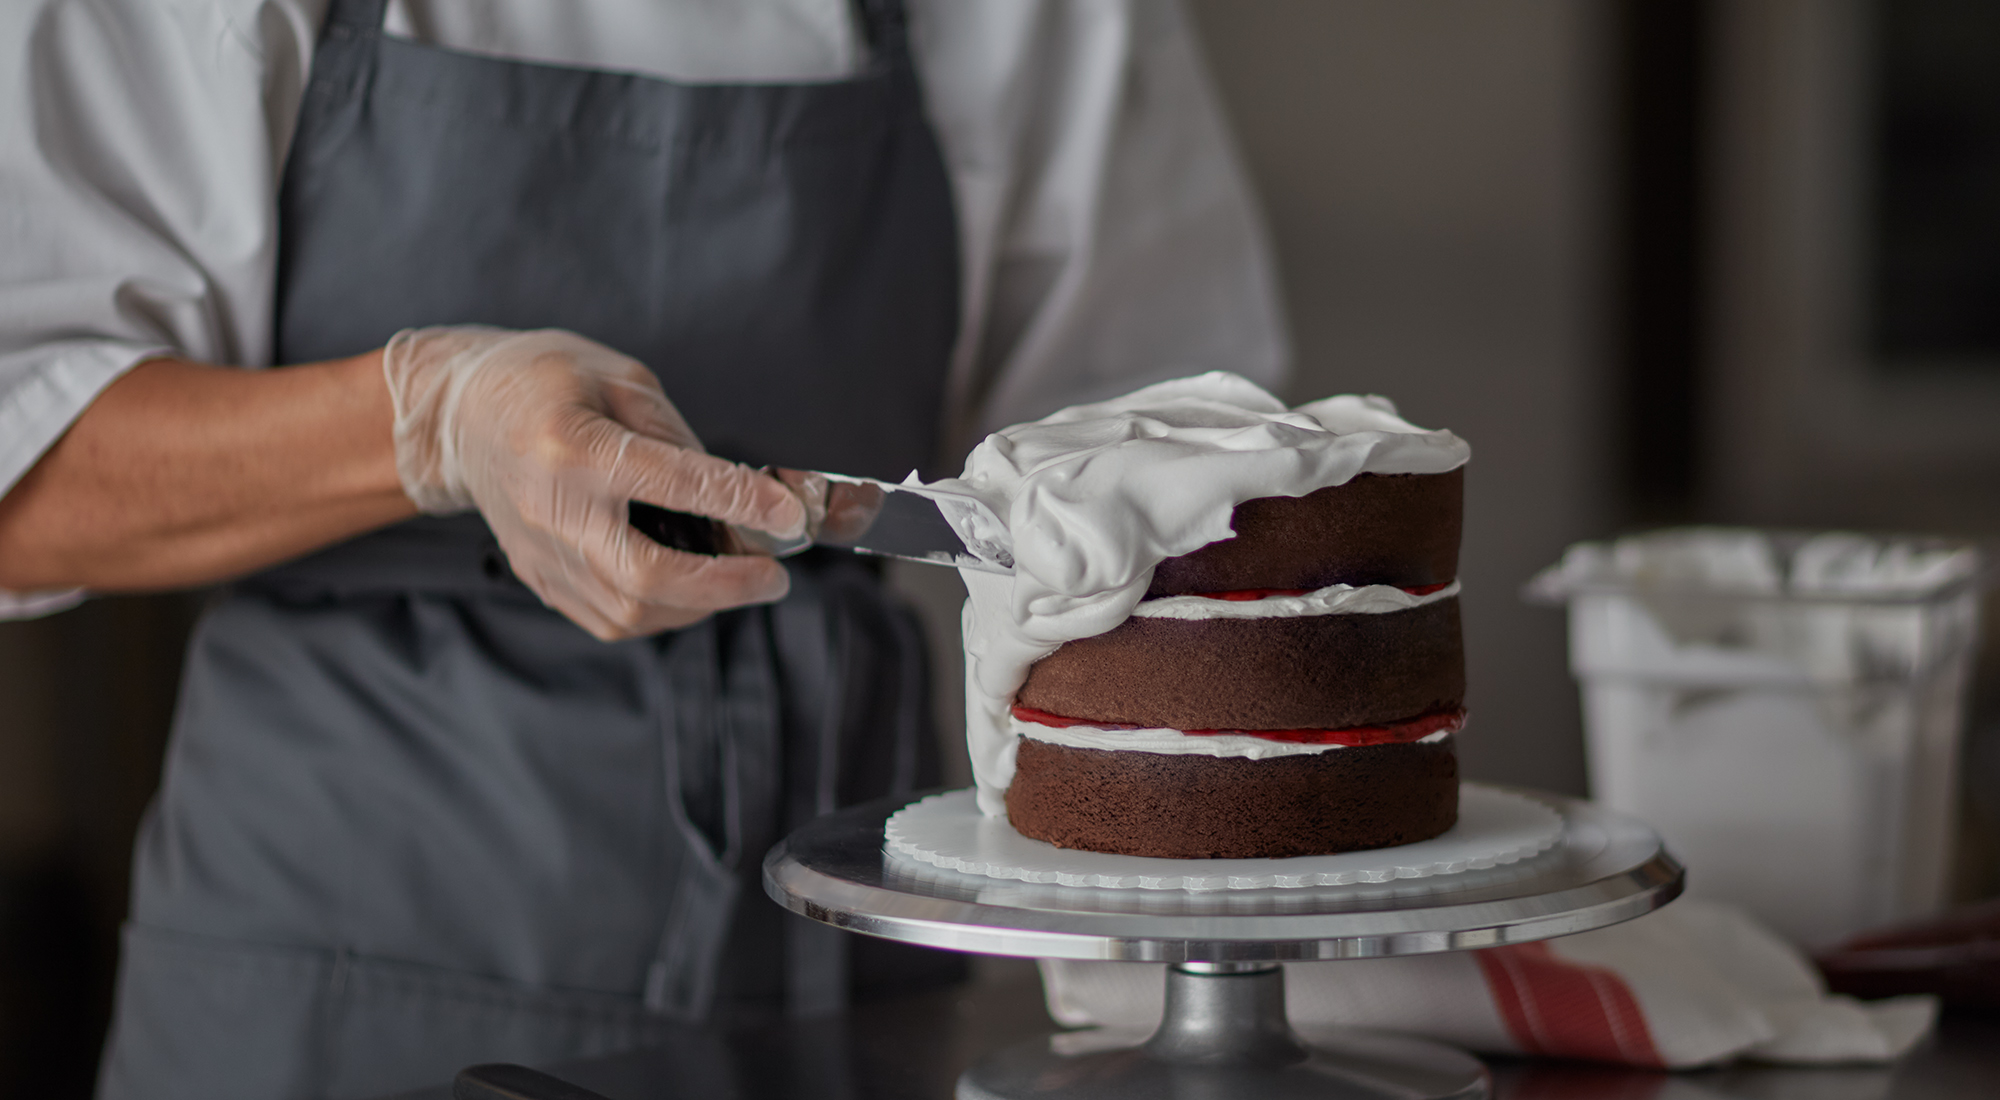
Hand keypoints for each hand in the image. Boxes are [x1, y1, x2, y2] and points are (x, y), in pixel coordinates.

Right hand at [383, 326, 805, 638]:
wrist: (457, 415)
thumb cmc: (536, 382)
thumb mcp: (617, 377)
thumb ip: (676, 435)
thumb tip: (736, 489)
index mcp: (573, 448)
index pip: (674, 484)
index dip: (741, 503)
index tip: (788, 515)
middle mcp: (552, 510)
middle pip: (647, 577)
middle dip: (725, 586)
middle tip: (773, 578)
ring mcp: (540, 552)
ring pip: (629, 611)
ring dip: (697, 605)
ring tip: (736, 581)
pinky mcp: (537, 576)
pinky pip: (606, 618)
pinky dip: (658, 614)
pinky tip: (687, 591)